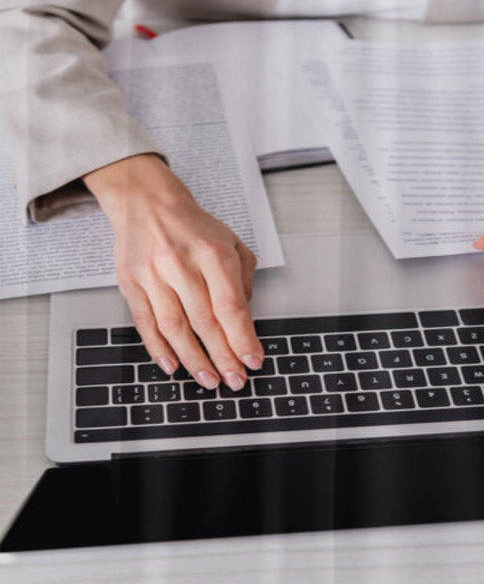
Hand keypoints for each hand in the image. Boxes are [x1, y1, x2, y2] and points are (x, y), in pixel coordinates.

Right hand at [83, 154, 261, 389]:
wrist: (147, 202)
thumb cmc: (194, 227)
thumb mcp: (232, 243)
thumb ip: (243, 281)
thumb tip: (243, 321)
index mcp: (213, 253)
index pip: (231, 306)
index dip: (242, 338)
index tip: (253, 360)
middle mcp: (181, 264)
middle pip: (205, 321)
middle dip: (223, 356)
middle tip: (235, 380)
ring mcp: (152, 275)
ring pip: (174, 328)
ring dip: (193, 359)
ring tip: (209, 380)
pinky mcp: (130, 283)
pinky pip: (145, 323)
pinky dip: (158, 348)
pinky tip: (173, 366)